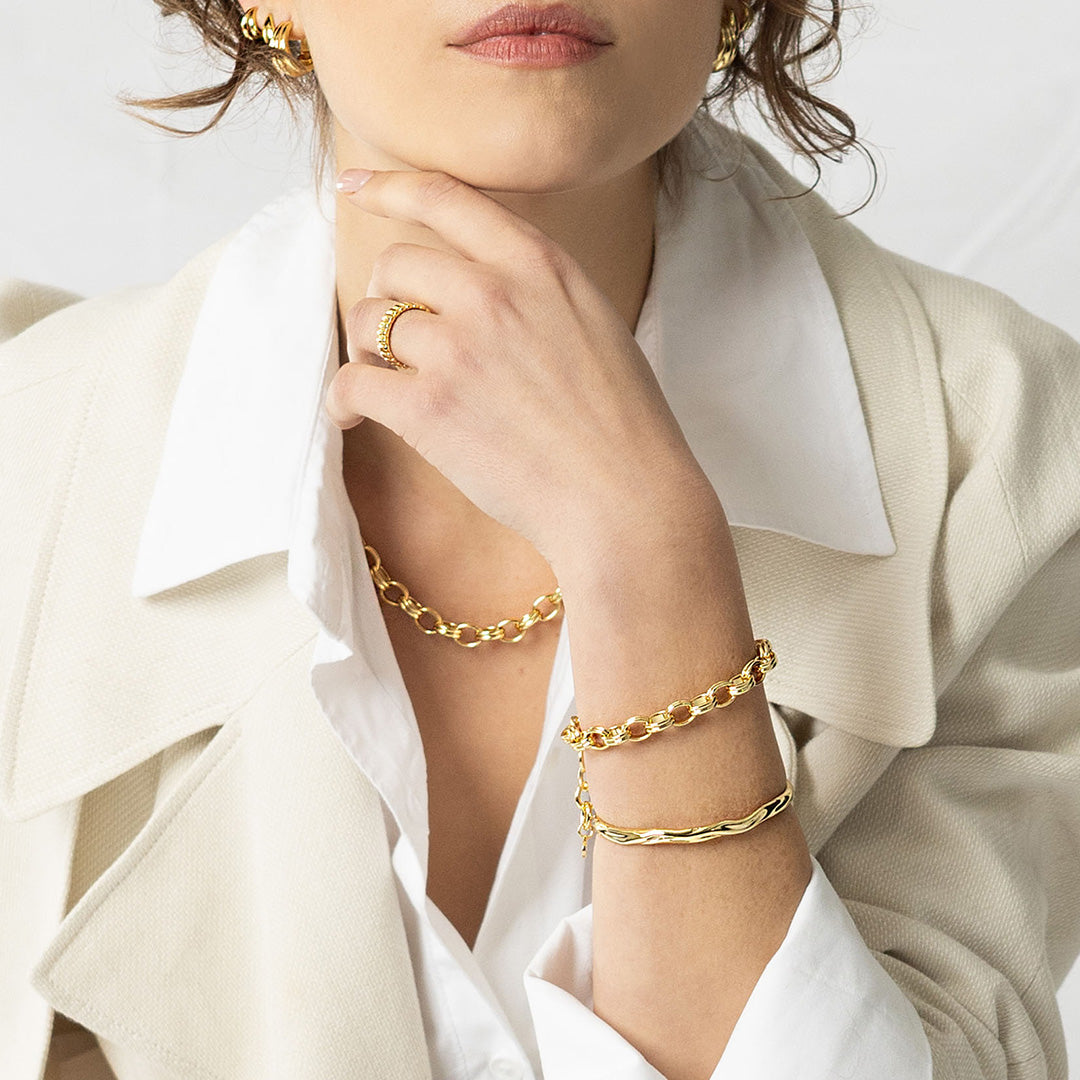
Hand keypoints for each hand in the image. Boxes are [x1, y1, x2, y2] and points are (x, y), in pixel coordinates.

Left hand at [325, 168, 709, 572]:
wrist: (627, 499)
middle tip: (393, 338)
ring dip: (366, 351)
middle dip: (385, 297)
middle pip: (395, 263)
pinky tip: (351, 417)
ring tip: (382, 382)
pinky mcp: (429, 408)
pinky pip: (352, 384)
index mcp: (540, 265)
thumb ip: (537, 292)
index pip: (446, 197)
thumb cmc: (622, 426)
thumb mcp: (596, 324)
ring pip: (368, 321)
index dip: (390, 186)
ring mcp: (458, 349)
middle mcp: (494, 293)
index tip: (355, 188)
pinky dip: (342, 400)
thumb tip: (479, 288)